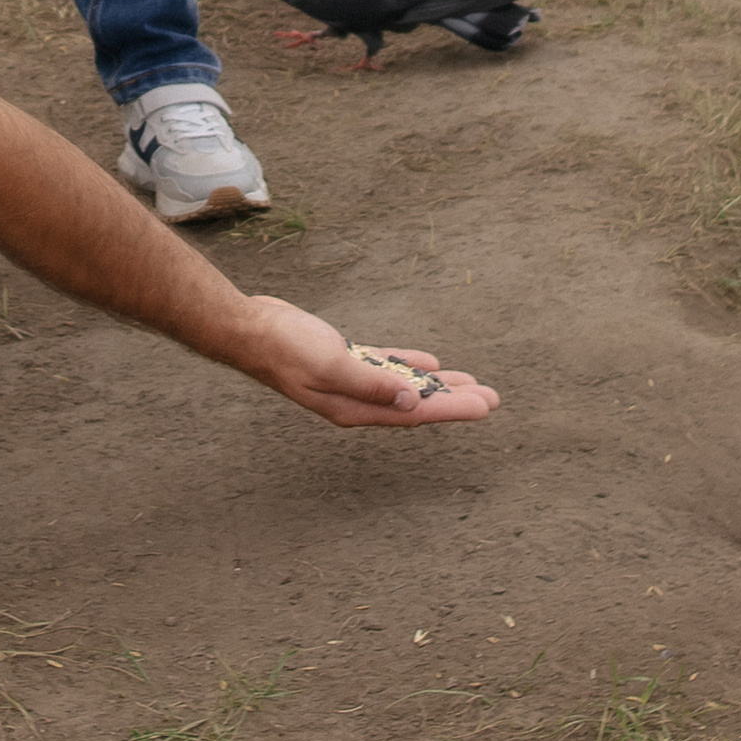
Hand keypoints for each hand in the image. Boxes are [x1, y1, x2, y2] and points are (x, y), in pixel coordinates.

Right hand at [228, 294, 495, 428]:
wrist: (248, 328)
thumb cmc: (284, 348)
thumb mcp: (329, 364)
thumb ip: (369, 382)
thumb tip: (410, 399)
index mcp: (355, 408)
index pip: (414, 412)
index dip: (452, 409)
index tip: (484, 406)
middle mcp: (356, 400)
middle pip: (415, 404)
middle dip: (453, 401)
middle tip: (491, 398)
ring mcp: (350, 381)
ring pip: (404, 386)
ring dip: (437, 385)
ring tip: (469, 383)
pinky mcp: (343, 360)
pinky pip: (385, 366)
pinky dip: (409, 365)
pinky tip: (429, 365)